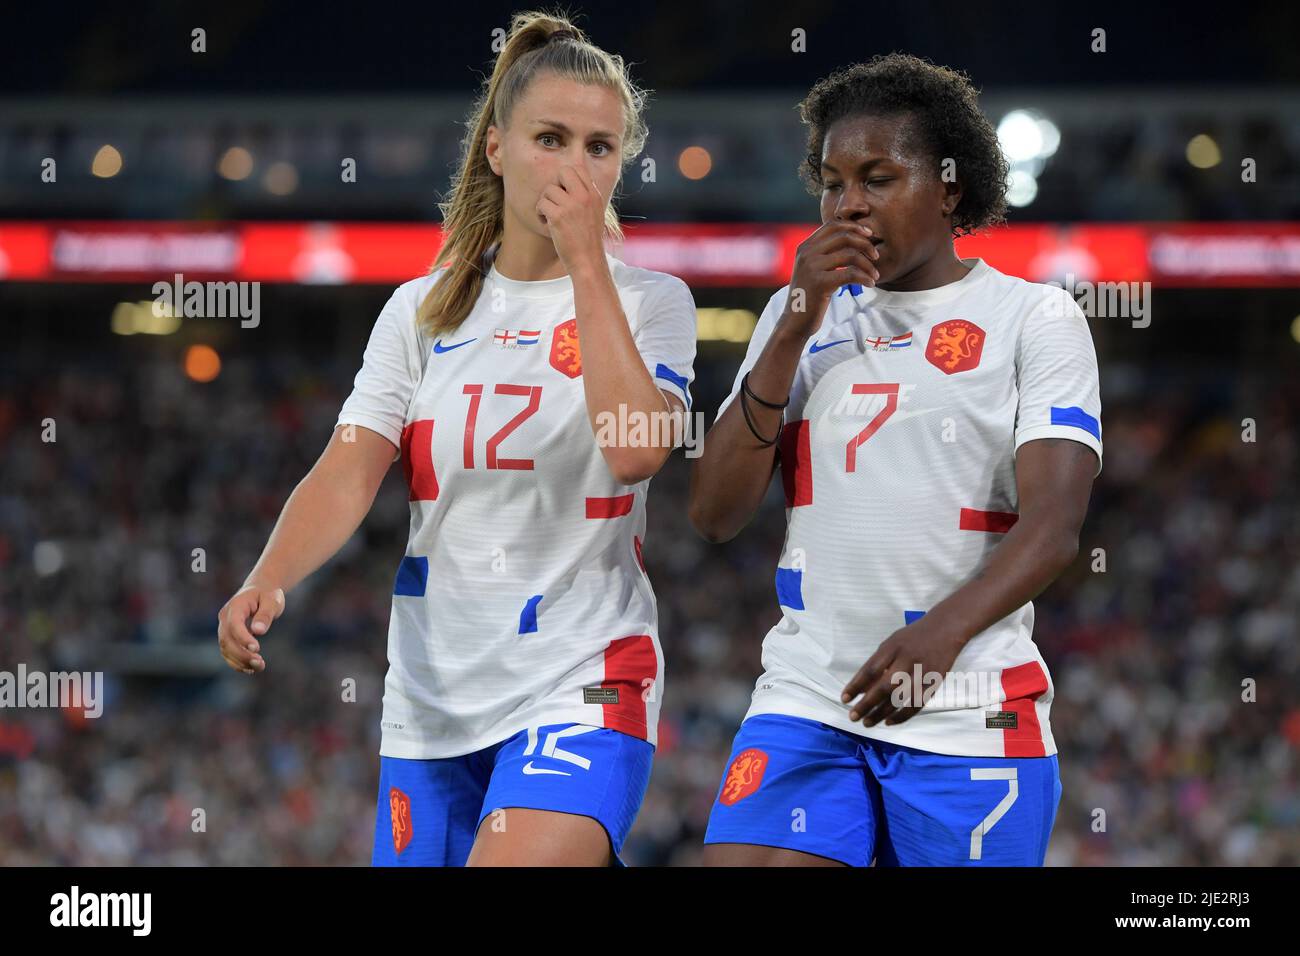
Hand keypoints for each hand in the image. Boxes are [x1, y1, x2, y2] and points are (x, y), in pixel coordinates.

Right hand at [216, 584, 283, 673]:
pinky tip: (251, 669)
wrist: (260, 591)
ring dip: (239, 661)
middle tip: (260, 663)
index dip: (243, 638)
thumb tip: (258, 631)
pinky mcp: (228, 636)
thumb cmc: (268, 595)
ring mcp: (224, 627)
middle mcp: (225, 617)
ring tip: (259, 667)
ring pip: (225, 648)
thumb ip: (265, 614)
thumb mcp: (272, 600)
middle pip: (226, 640)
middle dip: (241, 654)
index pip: (234, 624)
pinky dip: (237, 662)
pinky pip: (227, 652)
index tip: (257, 649)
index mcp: (235, 605)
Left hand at [536, 165, 606, 272]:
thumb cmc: (589, 241)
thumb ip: (586, 197)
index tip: (564, 193)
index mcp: (594, 195)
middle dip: (555, 185)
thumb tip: (569, 184)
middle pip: (563, 171)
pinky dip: (540, 214)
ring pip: (548, 190)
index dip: (567, 178)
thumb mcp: (596, 213)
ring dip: (545, 203)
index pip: (579, 169)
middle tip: (556, 201)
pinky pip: (541, 204)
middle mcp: (584, 197)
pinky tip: (548, 224)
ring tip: (551, 217)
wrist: (588, 261)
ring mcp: (571, 206)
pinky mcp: (558, 216)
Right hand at [779, 220, 880, 339]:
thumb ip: (825, 253)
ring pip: (851, 254)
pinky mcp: (820, 283)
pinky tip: (870, 284)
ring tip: (874, 275)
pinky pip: (851, 273)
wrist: (795, 322)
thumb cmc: (809, 297)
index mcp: (805, 246)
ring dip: (868, 264)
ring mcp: (812, 267)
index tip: (869, 235)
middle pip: (844, 235)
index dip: (855, 226)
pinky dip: (865, 278)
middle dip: (865, 243)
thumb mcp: (812, 269)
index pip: (833, 224)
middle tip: (876, 256)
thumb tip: (851, 238)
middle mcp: (807, 253)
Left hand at [840, 613, 965, 726]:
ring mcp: (921, 673)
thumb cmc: (912, 638)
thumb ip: (877, 664)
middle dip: (866, 703)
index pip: (870, 669)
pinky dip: (902, 715)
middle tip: (853, 716)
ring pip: (899, 698)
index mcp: (891, 648)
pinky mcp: (933, 683)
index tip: (844, 699)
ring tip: (867, 722)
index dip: (856, 685)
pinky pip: (916, 704)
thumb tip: (861, 688)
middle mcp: (905, 660)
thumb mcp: (891, 643)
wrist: (945, 629)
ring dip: (881, 713)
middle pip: (883, 686)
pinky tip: (889, 721)